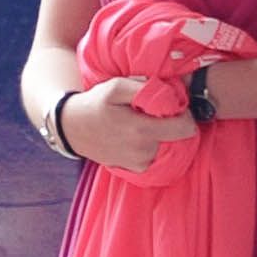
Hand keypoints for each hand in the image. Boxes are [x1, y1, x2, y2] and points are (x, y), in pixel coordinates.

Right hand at [64, 76, 197, 172]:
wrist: (71, 128)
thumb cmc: (94, 105)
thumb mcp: (116, 87)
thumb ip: (144, 88)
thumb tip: (168, 92)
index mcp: (141, 130)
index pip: (185, 128)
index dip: (185, 115)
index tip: (175, 107)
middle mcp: (143, 151)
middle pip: (177, 138)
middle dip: (172, 124)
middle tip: (155, 114)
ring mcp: (139, 163)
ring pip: (167, 147)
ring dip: (162, 135)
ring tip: (143, 124)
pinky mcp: (134, 169)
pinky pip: (156, 156)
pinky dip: (153, 146)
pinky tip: (139, 136)